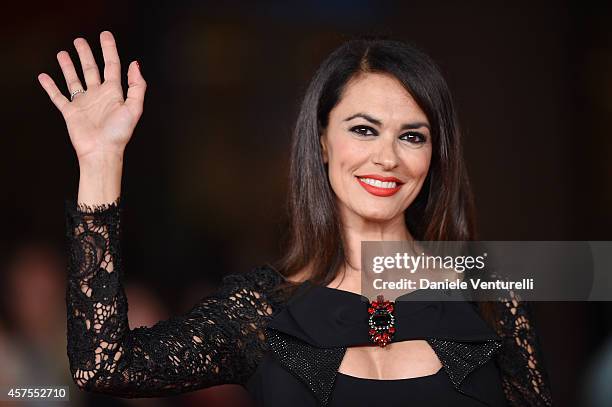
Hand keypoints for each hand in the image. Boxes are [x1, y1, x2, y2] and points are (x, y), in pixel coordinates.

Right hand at [37, 31, 145, 162]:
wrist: (101, 152)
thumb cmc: (119, 134)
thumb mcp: (134, 108)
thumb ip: (137, 86)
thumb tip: (135, 65)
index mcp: (114, 93)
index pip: (111, 65)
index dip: (109, 49)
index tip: (105, 35)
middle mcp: (98, 96)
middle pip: (91, 69)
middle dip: (86, 54)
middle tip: (79, 41)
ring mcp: (84, 103)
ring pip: (74, 79)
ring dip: (68, 66)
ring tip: (63, 53)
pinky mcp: (70, 112)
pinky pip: (58, 96)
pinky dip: (50, 86)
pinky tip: (45, 76)